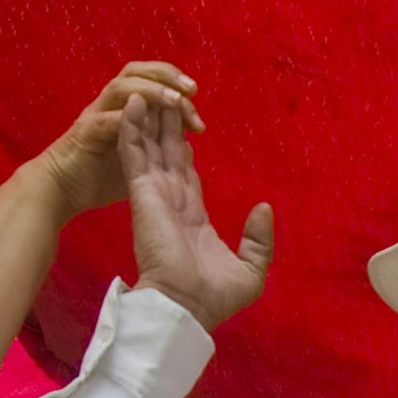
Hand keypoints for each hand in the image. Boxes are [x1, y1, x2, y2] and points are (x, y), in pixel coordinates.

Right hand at [35, 62, 201, 213]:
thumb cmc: (100, 175)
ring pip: (122, 88)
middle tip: (192, 90)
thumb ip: (159, 148)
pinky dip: (125, 117)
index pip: (150, 79)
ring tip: (175, 100)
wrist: (63, 190)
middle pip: (137, 72)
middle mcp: (110, 105)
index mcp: (124, 107)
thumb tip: (187, 144)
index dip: (174, 82)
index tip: (196, 98)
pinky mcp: (86, 134)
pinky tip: (143, 117)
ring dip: (151, 91)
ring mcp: (96, 116)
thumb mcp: (139, 160)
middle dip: (167, 76)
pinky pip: (106, 119)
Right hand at [120, 92, 272, 330]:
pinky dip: (132, 127)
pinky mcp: (143, 192)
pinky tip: (133, 103)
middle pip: (166, 152)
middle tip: (168, 95)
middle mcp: (171, 202)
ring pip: (149, 146)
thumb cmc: (213, 299)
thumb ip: (259, 239)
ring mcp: (155, 195)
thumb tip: (264, 208)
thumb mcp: (250, 270)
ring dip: (149, 118)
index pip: (187, 174)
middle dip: (167, 125)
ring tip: (150, 89)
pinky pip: (134, 152)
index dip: (185, 149)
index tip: (188, 128)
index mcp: (193, 218)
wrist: (184, 308)